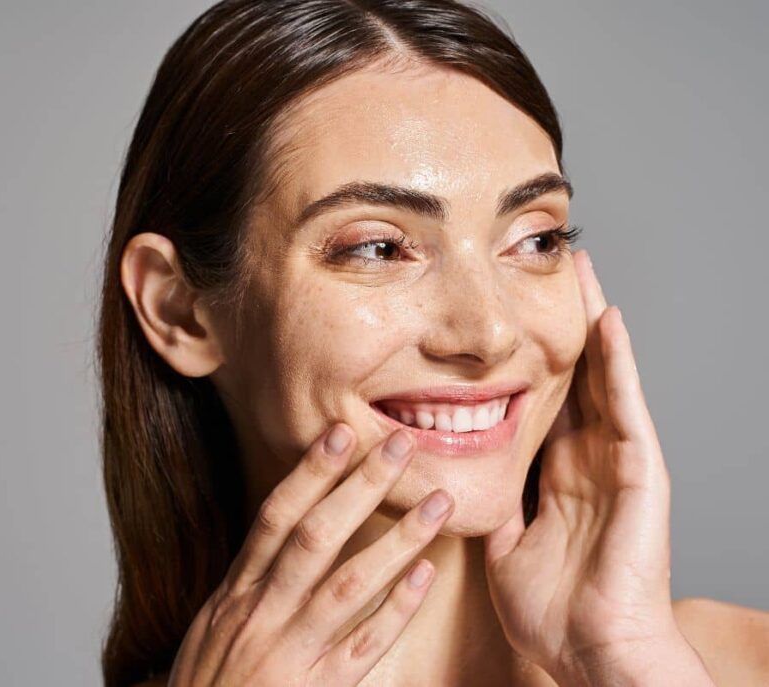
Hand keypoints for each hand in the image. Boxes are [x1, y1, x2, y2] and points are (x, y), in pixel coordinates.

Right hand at [167, 424, 454, 685]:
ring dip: (397, 538)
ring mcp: (292, 652)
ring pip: (349, 584)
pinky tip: (424, 574)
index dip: (309, 473)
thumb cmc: (208, 685)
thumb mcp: (212, 627)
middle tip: (399, 445)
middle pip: (315, 537)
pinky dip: (397, 608)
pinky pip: (365, 644)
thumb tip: (277, 538)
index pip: (275, 518)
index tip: (340, 433)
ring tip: (436, 503)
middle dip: (359, 487)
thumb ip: (247, 584)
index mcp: (236, 594)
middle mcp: (262, 614)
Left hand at [482, 250, 710, 683]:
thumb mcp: (504, 543)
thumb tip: (456, 482)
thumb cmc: (554, 608)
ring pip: (604, 376)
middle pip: (575, 374)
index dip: (528, 356)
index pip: (543, 399)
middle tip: (548, 268)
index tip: (508, 315)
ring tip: (580, 271)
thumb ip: (490, 506)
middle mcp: (588, 458)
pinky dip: (620, 363)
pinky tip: (608, 322)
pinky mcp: (640, 471)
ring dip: (592, 323)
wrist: (592, 649)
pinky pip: (627, 407)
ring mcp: (617, 461)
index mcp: (556, 474)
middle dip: (561, 322)